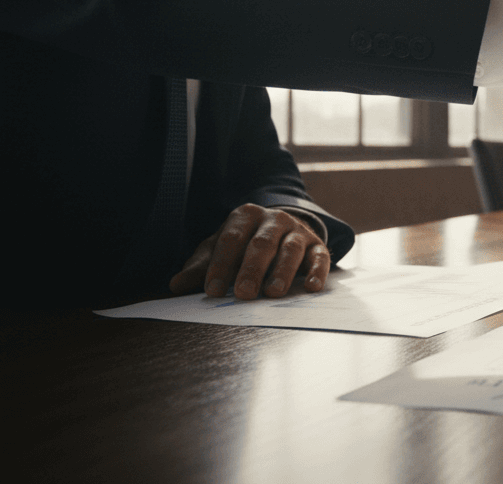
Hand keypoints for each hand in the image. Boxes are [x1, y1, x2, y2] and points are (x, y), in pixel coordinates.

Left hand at [169, 204, 330, 298]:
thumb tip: (175, 284)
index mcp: (245, 216)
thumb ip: (201, 267)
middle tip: (243, 293)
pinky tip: (311, 287)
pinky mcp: (317, 245)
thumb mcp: (221, 249)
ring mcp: (297, 230)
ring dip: (282, 271)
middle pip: (261, 244)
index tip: (212, 291)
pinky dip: (317, 271)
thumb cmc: (246, 243)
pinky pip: (320, 256)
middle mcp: (273, 219)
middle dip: (251, 269)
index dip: (220, 265)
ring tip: (273, 292)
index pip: (231, 240)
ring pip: (290, 248)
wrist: (284, 229)